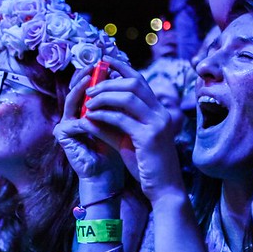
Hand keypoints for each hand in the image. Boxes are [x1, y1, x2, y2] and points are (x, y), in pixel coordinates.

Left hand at [57, 57, 183, 203]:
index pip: (140, 81)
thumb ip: (113, 124)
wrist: (164, 189)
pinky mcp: (149, 137)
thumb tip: (89, 110)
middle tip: (89, 88)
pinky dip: (103, 115)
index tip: (103, 62)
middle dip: (108, 82)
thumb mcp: (128, 140)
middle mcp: (161, 113)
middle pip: (134, 84)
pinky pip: (121, 119)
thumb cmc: (146, 165)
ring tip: (88, 101)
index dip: (121, 68)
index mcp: (158, 111)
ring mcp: (157, 124)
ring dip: (104, 96)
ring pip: (128, 97)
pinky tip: (91, 117)